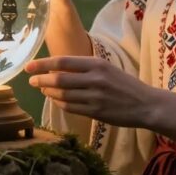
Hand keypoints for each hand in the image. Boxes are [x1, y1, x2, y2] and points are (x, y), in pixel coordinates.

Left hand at [25, 56, 157, 128]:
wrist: (146, 104)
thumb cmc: (124, 84)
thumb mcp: (107, 69)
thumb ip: (85, 69)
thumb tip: (57, 69)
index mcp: (96, 64)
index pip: (63, 62)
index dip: (43, 64)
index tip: (29, 66)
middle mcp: (95, 79)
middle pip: (59, 79)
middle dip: (41, 80)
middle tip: (31, 81)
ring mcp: (95, 97)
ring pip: (63, 95)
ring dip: (49, 93)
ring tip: (43, 90)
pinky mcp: (96, 112)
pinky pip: (71, 108)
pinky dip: (60, 104)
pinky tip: (56, 101)